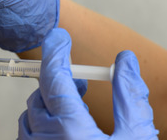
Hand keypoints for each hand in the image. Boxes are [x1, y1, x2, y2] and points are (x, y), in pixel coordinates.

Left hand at [18, 28, 157, 139]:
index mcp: (70, 130)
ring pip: (31, 117)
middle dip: (58, 83)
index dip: (55, 52)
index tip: (59, 36)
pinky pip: (29, 135)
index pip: (53, 78)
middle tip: (80, 83)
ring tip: (75, 108)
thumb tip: (125, 60)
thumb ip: (130, 97)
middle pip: (41, 96)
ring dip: (49, 105)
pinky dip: (42, 125)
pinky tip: (65, 129)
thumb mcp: (138, 137)